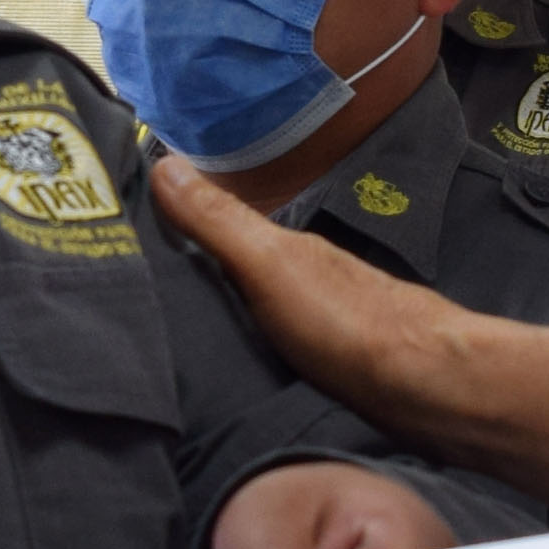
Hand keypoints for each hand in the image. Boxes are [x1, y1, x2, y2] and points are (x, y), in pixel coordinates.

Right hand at [153, 154, 477, 435]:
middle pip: (236, 271)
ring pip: (255, 312)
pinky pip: (272, 351)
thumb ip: (218, 220)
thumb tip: (163, 159)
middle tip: (133, 293)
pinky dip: (246, 351)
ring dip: (221, 316)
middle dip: (192, 277)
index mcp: (285, 249)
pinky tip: (228, 371)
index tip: (121, 233)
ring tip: (168, 335)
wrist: (428, 389)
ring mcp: (320, 324)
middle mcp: (303, 279)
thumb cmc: (348, 322)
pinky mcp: (330, 371)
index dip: (173, 226)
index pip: (217, 227)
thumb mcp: (269, 264)